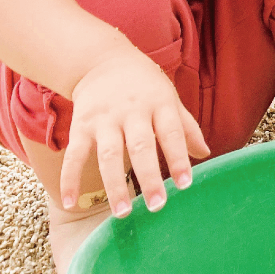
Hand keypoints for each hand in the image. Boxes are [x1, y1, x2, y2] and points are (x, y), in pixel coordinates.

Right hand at [60, 46, 208, 216]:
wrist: (103, 60)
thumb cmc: (145, 85)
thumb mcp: (169, 99)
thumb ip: (186, 127)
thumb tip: (205, 153)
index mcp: (159, 104)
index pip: (172, 133)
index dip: (179, 158)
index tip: (186, 184)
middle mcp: (132, 111)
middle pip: (141, 146)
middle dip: (149, 176)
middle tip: (157, 206)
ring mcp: (105, 119)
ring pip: (109, 154)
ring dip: (114, 184)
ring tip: (122, 213)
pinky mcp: (81, 125)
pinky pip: (74, 154)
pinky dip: (70, 178)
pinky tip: (69, 202)